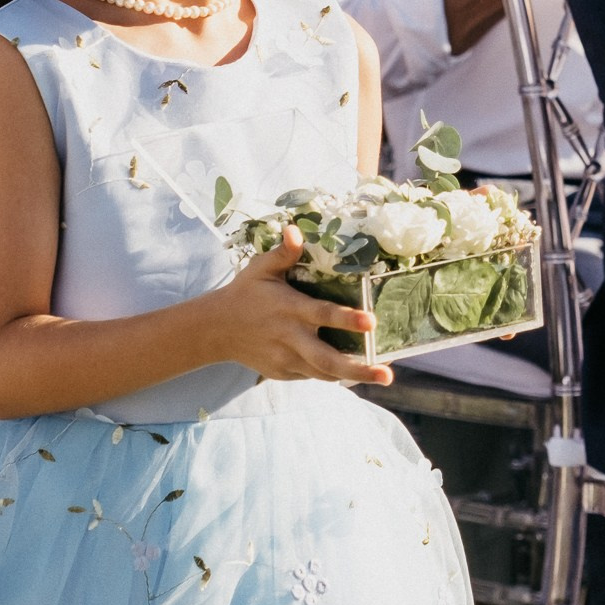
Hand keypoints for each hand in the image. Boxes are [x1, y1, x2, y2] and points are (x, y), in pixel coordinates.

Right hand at [201, 230, 396, 386]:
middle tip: (387, 374)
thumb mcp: (260, 269)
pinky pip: (312, 375)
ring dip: (353, 375)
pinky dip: (332, 374)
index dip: (347, 319)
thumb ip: (283, 253)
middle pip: (327, 359)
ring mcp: (286, 359)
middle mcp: (290, 338)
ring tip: (380, 375)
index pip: (322, 314)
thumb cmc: (245, 293)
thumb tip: (295, 229)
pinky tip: (354, 371)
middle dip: (358, 368)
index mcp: (289, 309)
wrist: (217, 329)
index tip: (372, 322)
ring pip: (323, 373)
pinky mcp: (283, 372)